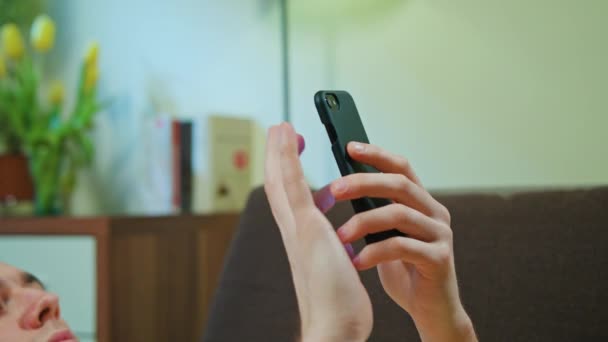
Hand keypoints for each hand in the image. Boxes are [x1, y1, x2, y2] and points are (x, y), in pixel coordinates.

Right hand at [264, 123, 372, 341]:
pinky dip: (289, 158)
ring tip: (280, 127)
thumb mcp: (335, 269)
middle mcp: (294, 231)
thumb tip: (339, 248)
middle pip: (280, 186)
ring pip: (283, 180)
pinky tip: (290, 138)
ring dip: (280, 151)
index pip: (292, 199)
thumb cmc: (337, 304)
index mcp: (303, 239)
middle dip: (278, 157)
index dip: (288, 175)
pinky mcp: (306, 227)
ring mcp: (297, 227)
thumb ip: (332, 253)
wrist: (332, 326)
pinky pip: (294, 185)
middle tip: (278, 131)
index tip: (291, 154)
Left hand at [332, 142, 476, 341]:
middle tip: (334, 189)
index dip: (376, 154)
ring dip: (364, 221)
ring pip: (399, 213)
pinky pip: (403, 247)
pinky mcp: (439, 259)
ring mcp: (440, 235)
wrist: (431, 309)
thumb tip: (344, 186)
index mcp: (422, 202)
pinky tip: (356, 261)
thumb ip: (376, 211)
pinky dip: (375, 252)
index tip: (349, 147)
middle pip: (399, 184)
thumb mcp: (387, 234)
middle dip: (363, 182)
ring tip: (339, 235)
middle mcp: (435, 212)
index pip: (401, 167)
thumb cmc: (404, 270)